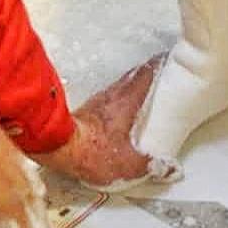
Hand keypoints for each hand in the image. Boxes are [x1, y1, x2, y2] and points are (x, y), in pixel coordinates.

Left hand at [35, 55, 164, 187]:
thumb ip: (152, 165)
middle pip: (130, 79)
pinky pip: (103, 101)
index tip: (165, 58)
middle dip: (143, 74)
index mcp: (126, 104)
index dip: (156, 66)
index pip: (145, 77)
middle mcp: (110, 99)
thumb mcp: (129, 165)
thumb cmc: (90, 150)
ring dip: (127, 87)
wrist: (56, 146)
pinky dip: (113, 100)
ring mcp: (95, 104)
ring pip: (116, 89)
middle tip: (154, 73)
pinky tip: (112, 110)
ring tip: (136, 91)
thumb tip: (170, 169)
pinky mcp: (82, 113)